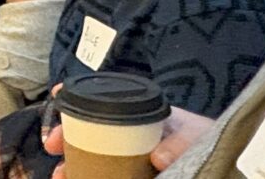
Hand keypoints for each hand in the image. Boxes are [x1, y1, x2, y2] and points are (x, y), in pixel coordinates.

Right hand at [43, 107, 212, 177]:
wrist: (213, 157)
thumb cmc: (201, 140)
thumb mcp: (193, 134)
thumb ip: (179, 142)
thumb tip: (158, 159)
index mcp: (134, 113)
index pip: (98, 98)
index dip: (74, 96)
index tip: (56, 93)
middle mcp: (122, 130)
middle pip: (84, 128)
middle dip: (64, 135)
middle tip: (51, 145)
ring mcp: (121, 153)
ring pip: (87, 154)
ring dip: (70, 163)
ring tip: (60, 174)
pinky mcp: (123, 168)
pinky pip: (99, 170)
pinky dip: (83, 174)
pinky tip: (73, 178)